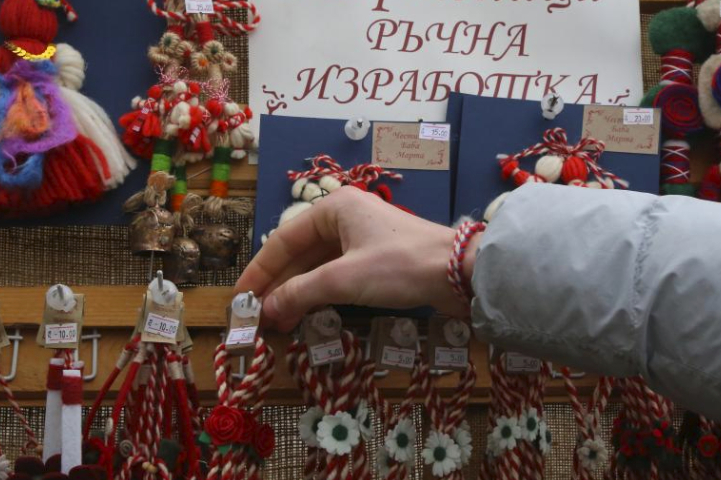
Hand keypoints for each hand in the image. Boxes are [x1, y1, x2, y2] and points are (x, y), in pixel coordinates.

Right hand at [236, 187, 478, 331]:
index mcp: (334, 208)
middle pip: (300, 253)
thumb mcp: (344, 279)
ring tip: (277, 322)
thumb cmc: (400, 265)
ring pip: (318, 266)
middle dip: (278, 286)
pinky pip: (338, 275)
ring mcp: (362, 238)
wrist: (460, 272)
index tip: (241, 298)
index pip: (283, 240)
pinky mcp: (377, 260)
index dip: (259, 271)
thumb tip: (265, 310)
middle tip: (257, 317)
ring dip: (298, 293)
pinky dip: (320, 294)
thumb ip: (300, 293)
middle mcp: (345, 217)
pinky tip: (307, 314)